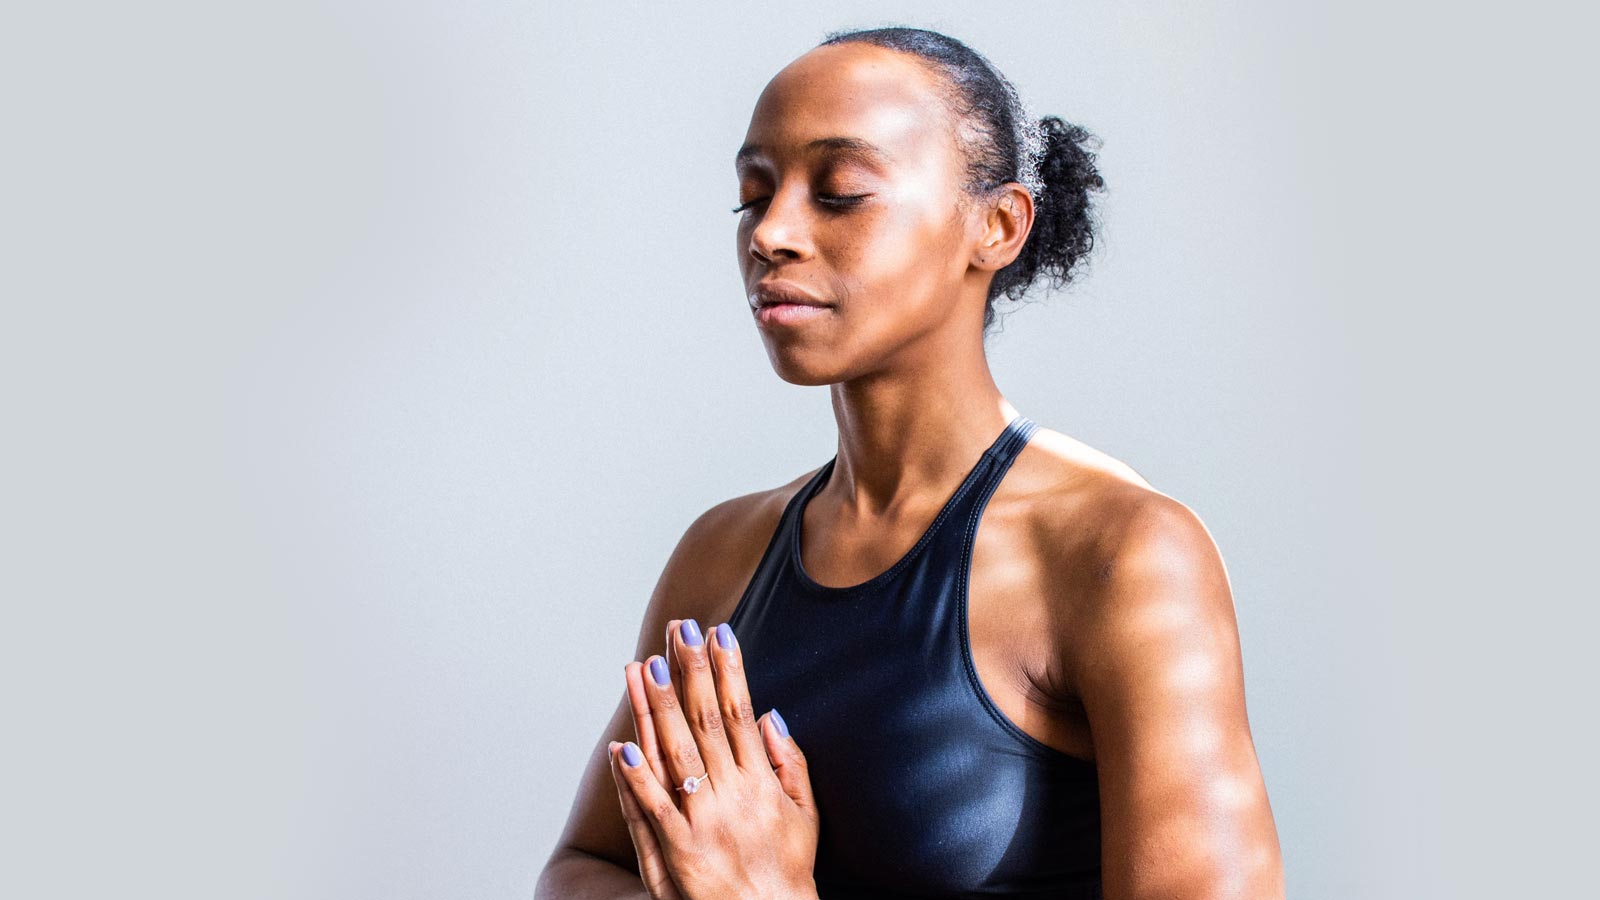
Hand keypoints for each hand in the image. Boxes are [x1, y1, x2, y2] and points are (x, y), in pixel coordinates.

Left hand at [607, 617, 820, 899]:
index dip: (728, 669)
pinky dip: (638, 779)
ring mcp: (705, 824)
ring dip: (659, 708)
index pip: (740, 712)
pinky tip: (622, 746)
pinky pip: (655, 811)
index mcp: (763, 783)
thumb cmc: (787, 873)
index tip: (717, 631)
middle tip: (678, 629)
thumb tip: (771, 715)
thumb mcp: (806, 815)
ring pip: (677, 755)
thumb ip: (791, 763)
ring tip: (645, 666)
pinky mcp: (680, 854)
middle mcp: (735, 796)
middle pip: (706, 722)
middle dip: (691, 671)